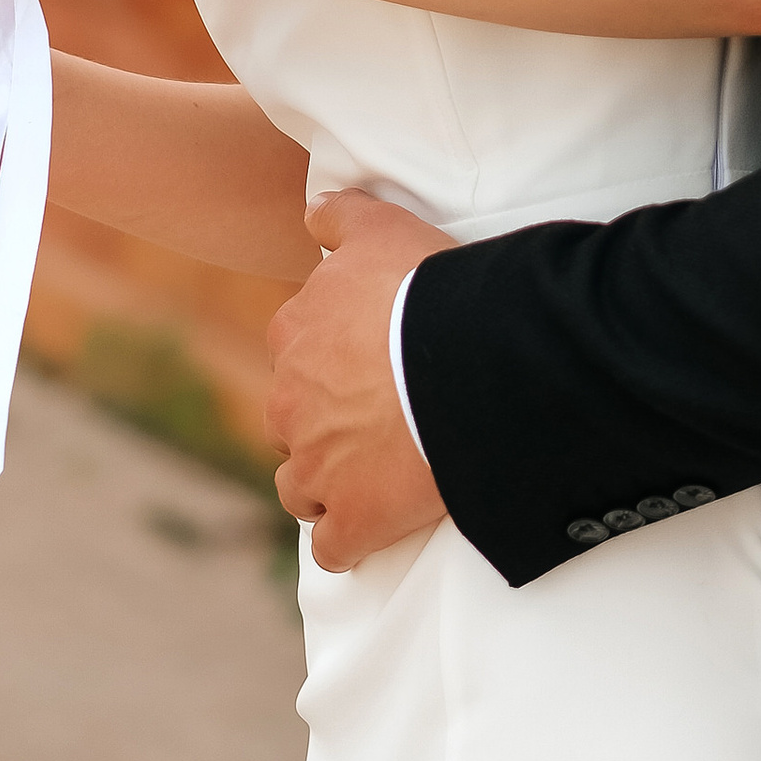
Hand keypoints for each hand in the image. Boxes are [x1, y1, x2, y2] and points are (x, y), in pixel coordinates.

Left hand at [269, 188, 455, 570]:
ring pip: (299, 490)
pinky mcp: (353, 518)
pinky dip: (350, 542)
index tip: (367, 369)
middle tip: (375, 424)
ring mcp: (317, 467)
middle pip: (290, 424)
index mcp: (295, 336)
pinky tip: (374, 533)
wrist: (470, 360)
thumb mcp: (384, 229)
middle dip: (320, 428)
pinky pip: (335, 546)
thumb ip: (341, 216)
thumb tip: (314, 213)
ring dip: (325, 488)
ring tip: (370, 481)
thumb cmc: (431, 291)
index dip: (329, 366)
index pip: (293, 356)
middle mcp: (290, 403)